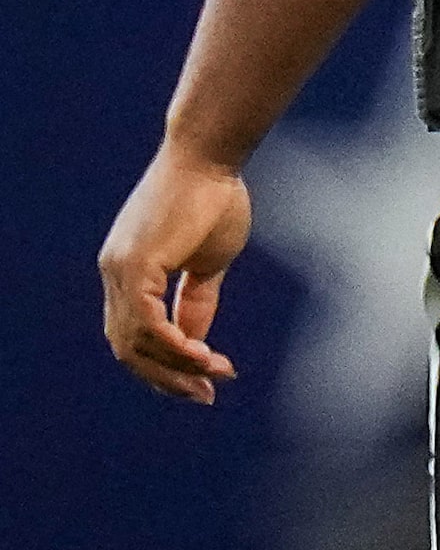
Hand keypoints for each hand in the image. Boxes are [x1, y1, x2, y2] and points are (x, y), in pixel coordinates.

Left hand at [100, 142, 251, 402]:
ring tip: (214, 376)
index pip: (135, 334)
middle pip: (127, 347)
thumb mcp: (209, 261)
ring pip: (135, 342)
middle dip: (166, 377)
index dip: (167, 362)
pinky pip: (147, 324)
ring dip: (175, 366)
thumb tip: (197, 342)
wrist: (210, 155)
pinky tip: (204, 355)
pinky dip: (174, 346)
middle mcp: (114, 274)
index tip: (209, 378)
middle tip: (205, 394)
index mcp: (128, 272)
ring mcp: (119, 270)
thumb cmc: (215, 196)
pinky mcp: (133, 265)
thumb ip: (197, 299)